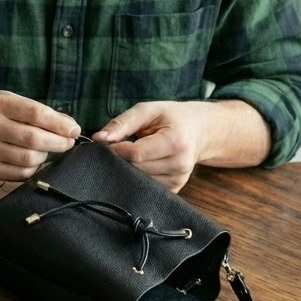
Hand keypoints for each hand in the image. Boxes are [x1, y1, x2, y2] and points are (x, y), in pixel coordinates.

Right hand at [0, 91, 80, 180]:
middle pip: (34, 139)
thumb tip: (70, 126)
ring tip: (47, 150)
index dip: (60, 124)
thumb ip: (38, 112)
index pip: (36, 114)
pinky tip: (34, 161)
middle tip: (68, 143)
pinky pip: (19, 174)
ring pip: (28, 159)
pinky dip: (33, 168)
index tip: (75, 130)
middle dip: (58, 143)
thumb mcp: (10, 102)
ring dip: (45, 156)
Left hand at [91, 100, 268, 191]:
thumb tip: (98, 138)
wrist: (202, 131)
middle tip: (119, 146)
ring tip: (134, 152)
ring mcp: (178, 180)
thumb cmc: (173, 118)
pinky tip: (141, 164)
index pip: (136, 154)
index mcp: (176, 142)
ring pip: (137, 179)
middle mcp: (180, 165)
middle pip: (135, 168)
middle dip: (121, 158)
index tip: (108, 142)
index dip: (117, 149)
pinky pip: (144, 186)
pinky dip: (137, 176)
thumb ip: (122, 123)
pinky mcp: (174, 189)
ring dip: (128, 168)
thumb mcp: (149, 110)